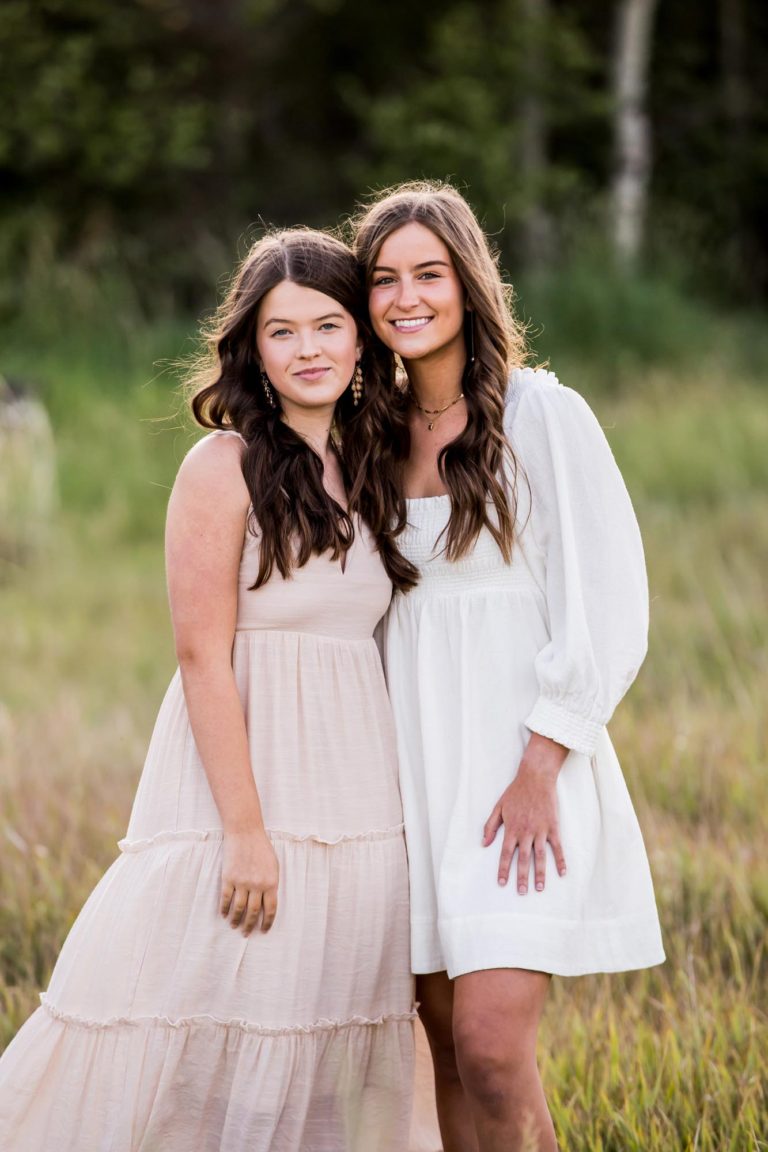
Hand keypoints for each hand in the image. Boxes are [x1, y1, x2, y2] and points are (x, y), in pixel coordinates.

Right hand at [220, 829, 279, 934]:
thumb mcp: (273, 865)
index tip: (263, 930)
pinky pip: (226, 898)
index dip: (267, 922)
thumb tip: (268, 902)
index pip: (271, 909)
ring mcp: (242, 882)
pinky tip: (224, 914)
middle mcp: (257, 885)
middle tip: (246, 933)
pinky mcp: (228, 878)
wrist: (245, 833)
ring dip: (236, 919)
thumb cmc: (261, 847)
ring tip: (234, 926)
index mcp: (271, 882)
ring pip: (239, 908)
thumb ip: (271, 883)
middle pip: (253, 912)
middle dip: (250, 925)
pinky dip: (224, 908)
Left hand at [482, 733, 567, 893]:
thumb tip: (483, 843)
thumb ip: (490, 826)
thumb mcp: (498, 807)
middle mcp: (526, 832)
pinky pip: (557, 847)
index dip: (504, 869)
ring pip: (540, 856)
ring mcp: (540, 830)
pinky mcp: (553, 827)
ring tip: (539, 888)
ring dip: (540, 873)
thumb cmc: (516, 792)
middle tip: (521, 893)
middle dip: (521, 877)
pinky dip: (560, 860)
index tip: (502, 883)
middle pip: (523, 859)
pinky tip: (562, 872)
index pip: (506, 854)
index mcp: (512, 828)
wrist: (536, 778)